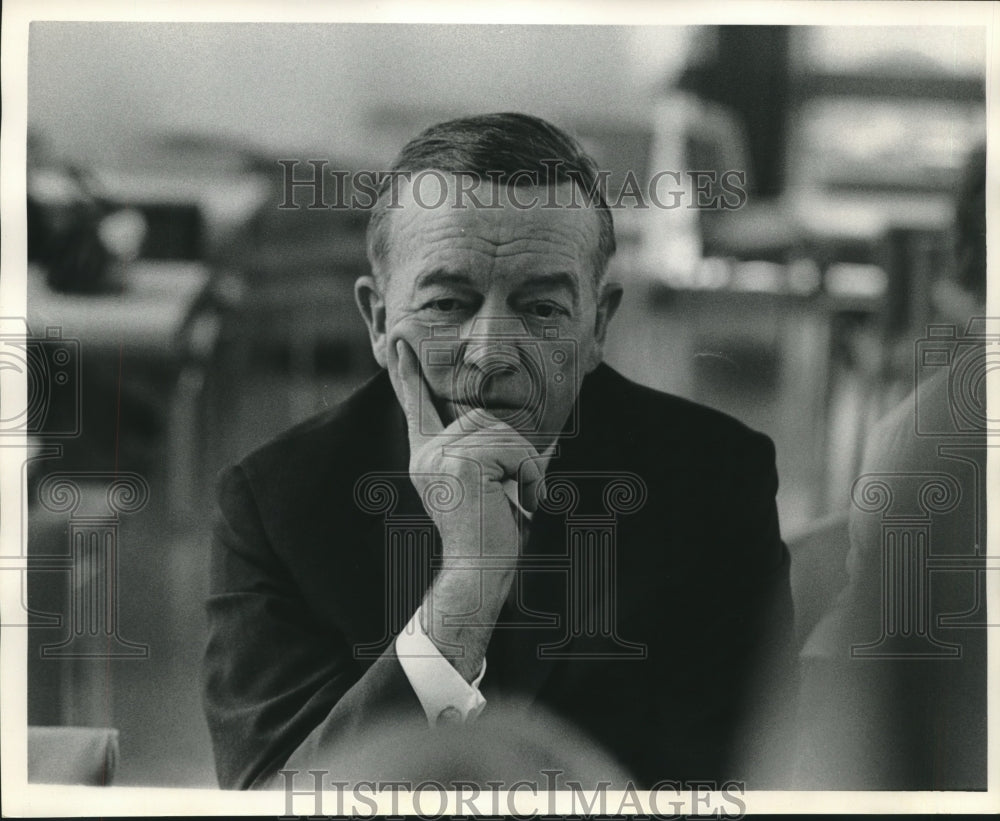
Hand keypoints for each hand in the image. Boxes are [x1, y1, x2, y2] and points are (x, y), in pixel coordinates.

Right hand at [392, 338, 544, 678]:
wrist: (477, 572)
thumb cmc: (491, 534)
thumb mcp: (493, 485)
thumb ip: (498, 454)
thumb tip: (538, 430)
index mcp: (428, 455)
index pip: (417, 405)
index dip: (408, 373)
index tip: (398, 343)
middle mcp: (427, 451)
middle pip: (487, 418)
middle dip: (517, 452)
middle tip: (516, 493)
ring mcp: (440, 456)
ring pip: (505, 434)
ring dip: (526, 467)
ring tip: (516, 500)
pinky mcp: (461, 463)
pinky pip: (516, 451)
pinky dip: (531, 476)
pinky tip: (519, 503)